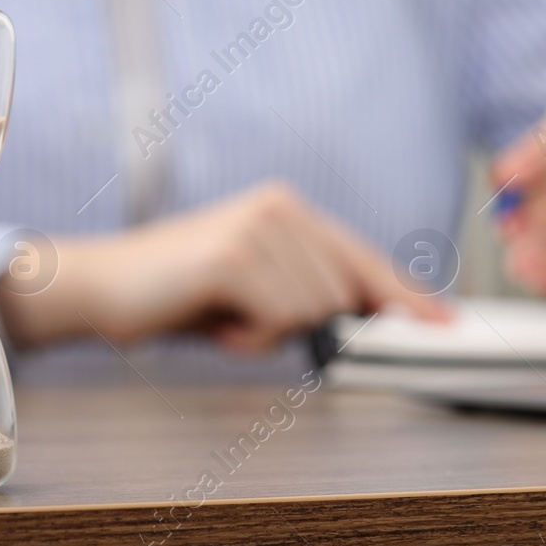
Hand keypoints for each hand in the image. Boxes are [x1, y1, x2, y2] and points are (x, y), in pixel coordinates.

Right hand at [0, 181, 448, 350]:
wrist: (103, 287)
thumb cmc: (178, 294)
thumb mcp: (254, 288)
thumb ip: (308, 291)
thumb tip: (369, 314)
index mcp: (286, 207)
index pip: (363, 257)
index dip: (405, 295)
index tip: (443, 321)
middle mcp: (280, 207)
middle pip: (344, 293)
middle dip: (300, 325)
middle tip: (242, 321)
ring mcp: (259, 227)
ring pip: (315, 311)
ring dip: (268, 334)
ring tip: (223, 316)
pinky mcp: (236, 254)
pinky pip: (281, 319)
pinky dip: (249, 338)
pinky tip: (215, 320)